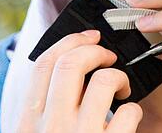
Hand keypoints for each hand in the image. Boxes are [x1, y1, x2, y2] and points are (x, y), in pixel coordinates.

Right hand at [17, 30, 142, 132]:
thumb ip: (44, 107)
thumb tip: (71, 68)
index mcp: (28, 121)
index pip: (44, 64)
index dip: (70, 41)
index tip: (89, 37)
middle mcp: (52, 127)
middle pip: (71, 63)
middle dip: (96, 51)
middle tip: (108, 57)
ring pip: (104, 80)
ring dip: (119, 77)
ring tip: (121, 90)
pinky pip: (129, 111)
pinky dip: (134, 110)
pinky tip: (128, 121)